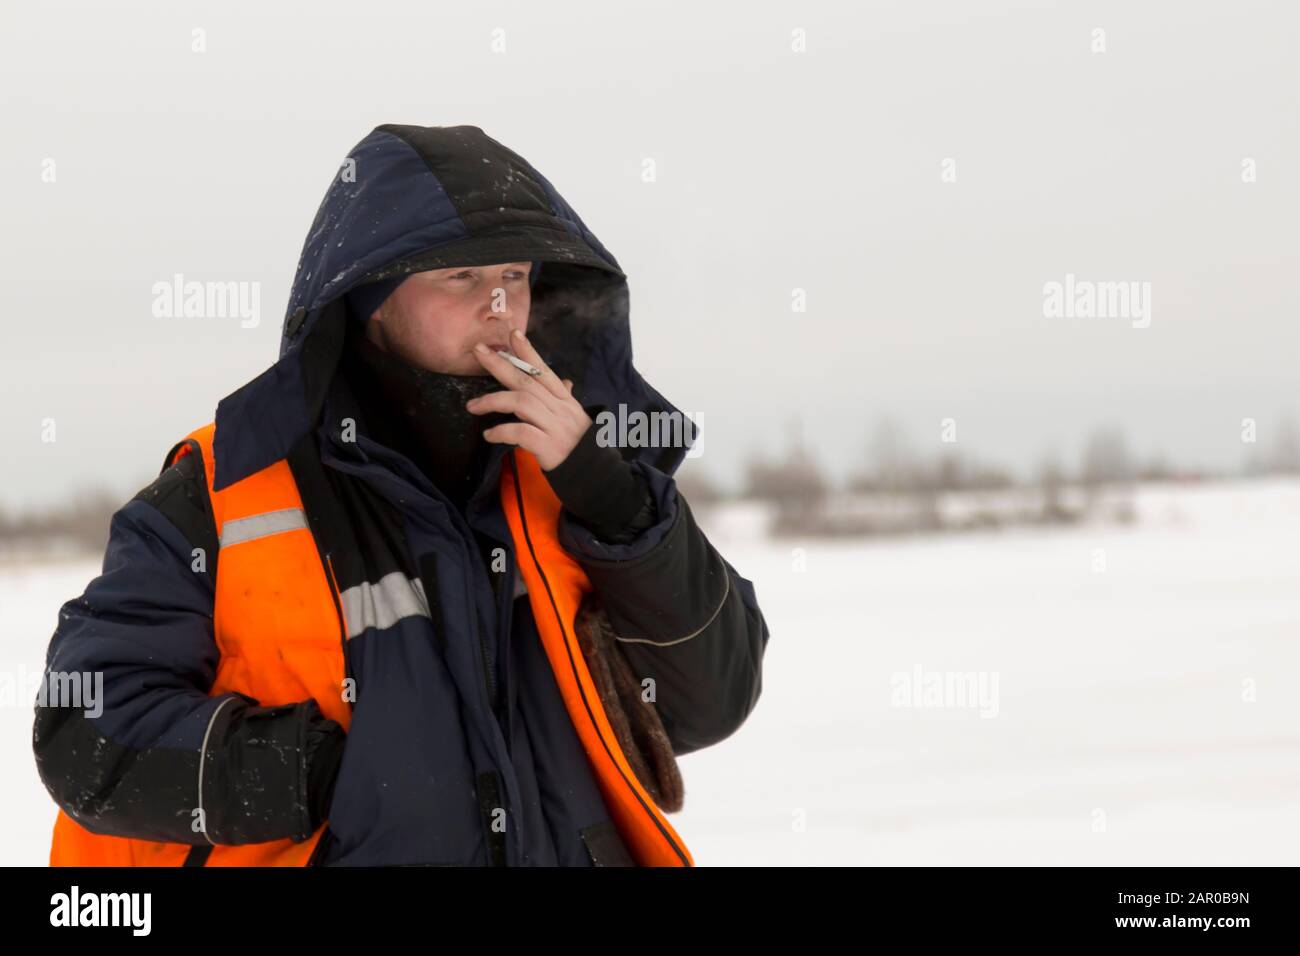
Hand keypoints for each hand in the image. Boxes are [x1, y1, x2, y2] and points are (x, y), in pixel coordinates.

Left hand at [466, 328, 592, 470]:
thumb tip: (563, 381)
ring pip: (522, 403)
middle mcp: (560, 409)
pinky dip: (502, 432)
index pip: (545, 371)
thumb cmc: (581, 445)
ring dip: (493, 401)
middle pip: (527, 381)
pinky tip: (488, 435)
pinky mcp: (549, 447)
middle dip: (501, 364)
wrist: (594, 474)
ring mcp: (555, 427)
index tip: (513, 334)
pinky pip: (521, 433)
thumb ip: (564, 399)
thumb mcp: (575, 418)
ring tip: (472, 406)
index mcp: (565, 400)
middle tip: (479, 351)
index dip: (529, 352)